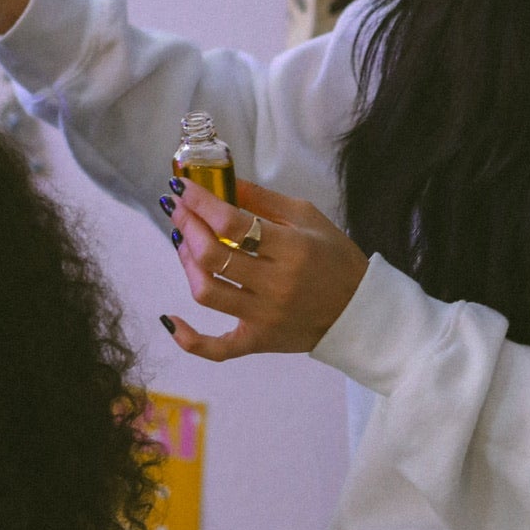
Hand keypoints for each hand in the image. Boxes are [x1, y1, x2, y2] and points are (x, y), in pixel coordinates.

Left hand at [160, 177, 368, 362]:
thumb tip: (224, 181)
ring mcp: (264, 317)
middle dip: (187, 225)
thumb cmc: (335, 258)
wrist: (359, 310)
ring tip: (183, 242)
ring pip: (206, 291)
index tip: (182, 188)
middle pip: (213, 254)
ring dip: (186, 263)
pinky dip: (189, 339)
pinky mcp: (259, 341)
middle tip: (177, 209)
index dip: (200, 202)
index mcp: (291, 249)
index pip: (231, 223)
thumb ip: (263, 200)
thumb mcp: (308, 217)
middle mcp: (276, 285)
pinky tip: (170, 320)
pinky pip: (216, 348)